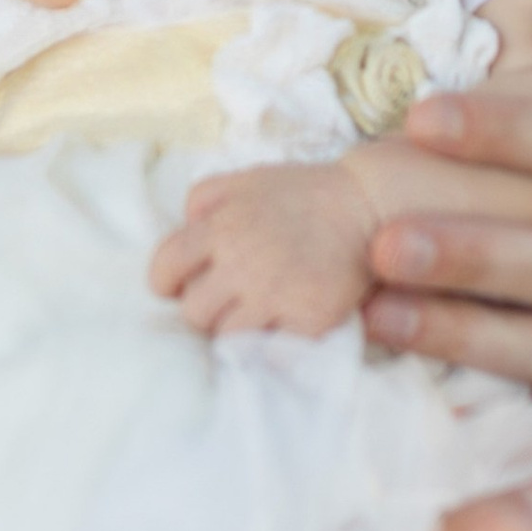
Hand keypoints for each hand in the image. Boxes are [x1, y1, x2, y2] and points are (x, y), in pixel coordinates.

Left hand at [150, 159, 376, 334]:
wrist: (366, 206)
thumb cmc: (302, 194)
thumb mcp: (245, 180)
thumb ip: (203, 198)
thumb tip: (184, 228)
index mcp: (220, 226)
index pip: (165, 268)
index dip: (167, 282)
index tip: (180, 286)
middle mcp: (242, 262)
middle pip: (193, 312)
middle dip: (204, 309)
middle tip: (226, 301)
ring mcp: (276, 295)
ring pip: (225, 337)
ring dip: (235, 330)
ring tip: (254, 315)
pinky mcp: (309, 321)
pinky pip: (269, 350)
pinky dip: (271, 343)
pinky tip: (281, 326)